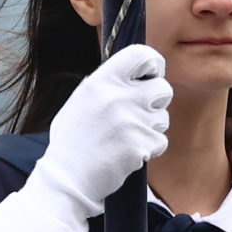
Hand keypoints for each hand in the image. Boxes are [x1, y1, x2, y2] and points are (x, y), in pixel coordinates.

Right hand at [32, 44, 170, 226]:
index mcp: (101, 81)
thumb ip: (105, 85)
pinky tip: (128, 153)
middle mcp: (118, 97)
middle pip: (163, 88)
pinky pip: (160, 141)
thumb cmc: (73, 140)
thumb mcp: (80, 101)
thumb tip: (132, 73)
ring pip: (163, 118)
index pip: (142, 54)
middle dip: (157, 101)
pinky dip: (149, 149)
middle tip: (141, 112)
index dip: (154, 64)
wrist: (68, 177)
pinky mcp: (140, 145)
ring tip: (127, 137)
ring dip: (151, 127)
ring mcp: (131, 121)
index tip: (152, 75)